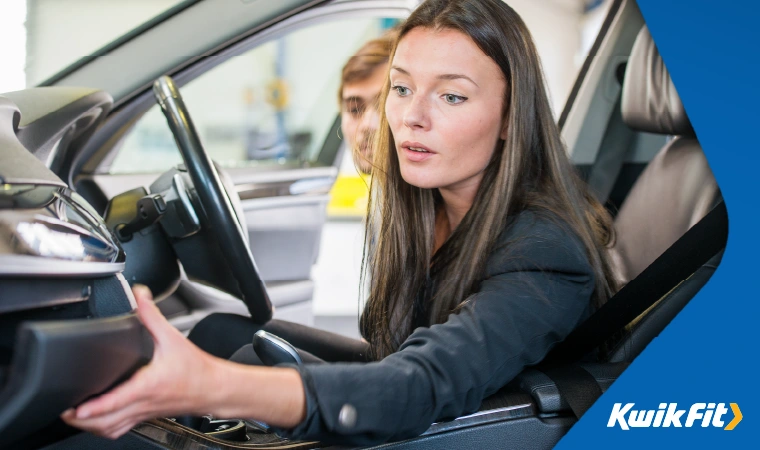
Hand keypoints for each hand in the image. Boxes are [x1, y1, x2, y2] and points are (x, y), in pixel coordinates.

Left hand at [61, 285, 221, 438]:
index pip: (116, 401)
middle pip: (106, 423)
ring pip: (110, 430)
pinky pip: (120, 429)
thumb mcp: (172, 338)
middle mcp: (143, 403)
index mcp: (147, 385)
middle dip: (81, 421)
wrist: (213, 387)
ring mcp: (143, 413)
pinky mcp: (146, 416)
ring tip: (74, 417)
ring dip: (90, 427)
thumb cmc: (195, 368)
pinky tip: (98, 421)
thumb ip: (151, 316)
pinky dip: (104, 429)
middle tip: (64, 410)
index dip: (94, 407)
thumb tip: (140, 294)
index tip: (75, 409)